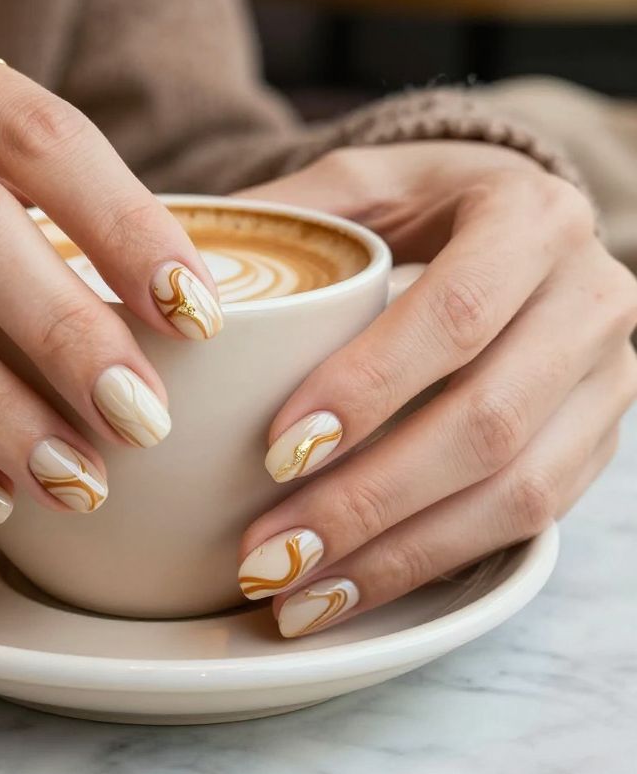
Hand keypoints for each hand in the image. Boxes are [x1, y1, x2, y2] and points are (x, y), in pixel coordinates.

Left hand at [235, 141, 636, 637]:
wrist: (524, 220)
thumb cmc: (430, 198)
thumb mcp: (363, 181)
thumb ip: (286, 214)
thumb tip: (180, 280)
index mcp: (531, 217)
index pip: (455, 314)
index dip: (369, 388)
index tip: (279, 450)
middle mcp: (589, 299)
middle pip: (488, 421)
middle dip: (369, 500)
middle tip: (269, 550)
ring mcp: (608, 377)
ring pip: (518, 492)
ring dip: (398, 556)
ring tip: (297, 593)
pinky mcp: (600, 438)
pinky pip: (530, 521)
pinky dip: (434, 563)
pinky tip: (354, 590)